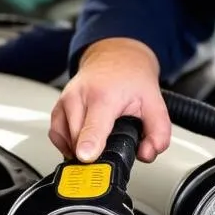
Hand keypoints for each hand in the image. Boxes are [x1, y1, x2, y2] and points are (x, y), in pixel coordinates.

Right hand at [48, 38, 171, 163]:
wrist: (115, 57)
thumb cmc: (131, 79)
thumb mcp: (155, 104)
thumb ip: (158, 133)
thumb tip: (146, 154)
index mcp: (104, 96)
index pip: (93, 126)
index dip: (89, 145)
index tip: (86, 157)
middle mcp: (79, 96)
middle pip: (77, 139)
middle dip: (94, 153)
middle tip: (111, 146)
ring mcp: (65, 101)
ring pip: (64, 140)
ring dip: (79, 149)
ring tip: (99, 140)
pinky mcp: (57, 107)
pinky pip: (56, 135)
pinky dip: (68, 144)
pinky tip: (84, 140)